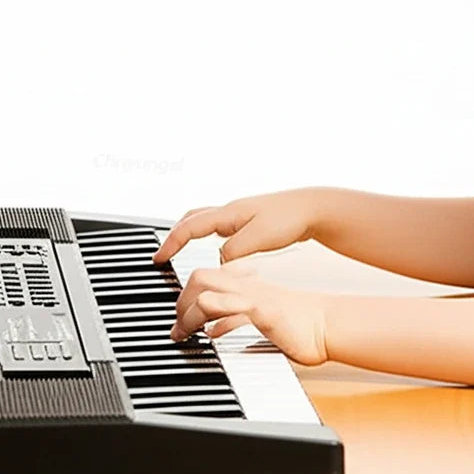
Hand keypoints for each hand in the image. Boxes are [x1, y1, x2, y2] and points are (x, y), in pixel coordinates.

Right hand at [152, 188, 320, 264]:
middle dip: (175, 235)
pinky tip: (218, 249)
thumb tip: (216, 264)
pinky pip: (221, 228)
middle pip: (192, 219)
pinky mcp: (253, 222)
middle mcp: (231, 212)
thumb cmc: (290, 219)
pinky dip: (209, 237)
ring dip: (190, 234)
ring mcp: (242, 215)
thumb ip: (234, 252)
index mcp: (228, 214)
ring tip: (181, 250)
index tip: (158, 259)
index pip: (189, 227)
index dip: (171, 243)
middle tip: (163, 253)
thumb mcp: (258, 239)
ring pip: (206, 221)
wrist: (315, 209)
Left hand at [169, 258, 329, 366]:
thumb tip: (212, 330)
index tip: (178, 317)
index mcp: (244, 286)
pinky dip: (216, 323)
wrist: (327, 324)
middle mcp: (245, 288)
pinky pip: (233, 310)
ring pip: (207, 291)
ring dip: (188, 313)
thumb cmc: (297, 323)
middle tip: (178, 327)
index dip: (184, 294)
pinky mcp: (265, 313)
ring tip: (184, 333)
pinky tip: (212, 337)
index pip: (205, 277)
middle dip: (179, 302)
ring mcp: (254, 298)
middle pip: (199, 278)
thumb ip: (234, 319)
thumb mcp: (259, 317)